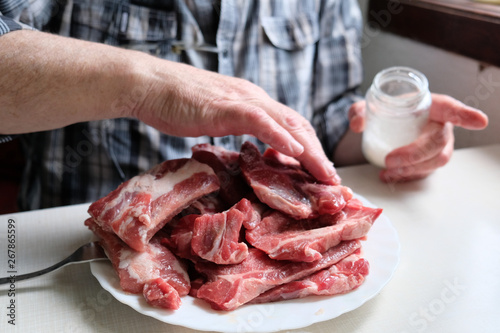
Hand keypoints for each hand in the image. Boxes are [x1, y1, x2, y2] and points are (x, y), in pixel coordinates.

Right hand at [134, 60, 339, 183]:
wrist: (150, 85)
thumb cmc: (177, 104)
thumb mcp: (216, 117)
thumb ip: (235, 127)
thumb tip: (247, 145)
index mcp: (253, 102)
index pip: (291, 125)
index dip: (309, 149)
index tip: (319, 172)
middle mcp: (255, 98)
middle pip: (297, 126)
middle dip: (318, 154)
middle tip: (332, 180)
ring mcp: (242, 101)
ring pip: (286, 124)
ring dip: (309, 151)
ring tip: (325, 174)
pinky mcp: (226, 107)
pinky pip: (260, 121)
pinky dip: (280, 137)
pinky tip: (295, 152)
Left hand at [348, 93, 488, 181]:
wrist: (380, 127)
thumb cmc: (383, 112)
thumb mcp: (368, 108)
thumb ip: (359, 111)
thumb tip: (357, 124)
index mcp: (430, 106)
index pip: (451, 109)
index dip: (465, 115)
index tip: (480, 121)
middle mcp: (438, 126)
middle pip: (438, 142)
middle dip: (415, 154)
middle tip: (390, 160)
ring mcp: (436, 146)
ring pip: (435, 161)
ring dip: (412, 169)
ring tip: (387, 170)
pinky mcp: (428, 161)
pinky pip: (425, 172)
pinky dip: (407, 177)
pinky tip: (389, 177)